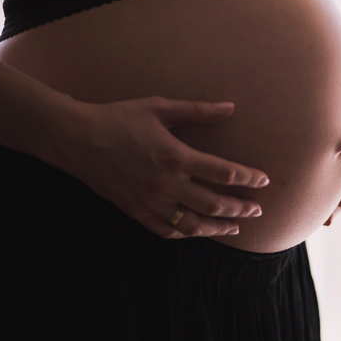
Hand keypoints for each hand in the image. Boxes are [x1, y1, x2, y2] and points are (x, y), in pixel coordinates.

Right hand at [47, 96, 269, 238]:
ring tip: (236, 227)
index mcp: (176, 157)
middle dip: (241, 208)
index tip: (264, 180)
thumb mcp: (160, 107)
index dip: (248, 178)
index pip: (224, 173)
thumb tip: (230, 107)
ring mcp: (150, 202)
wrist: (76, 138)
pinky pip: (166, 230)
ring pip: (193, 224)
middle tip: (258, 210)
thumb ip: (198, 110)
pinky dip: (186, 234)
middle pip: (215, 204)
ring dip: (218, 227)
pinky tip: (197, 232)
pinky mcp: (135, 211)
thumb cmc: (119, 117)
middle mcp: (166, 184)